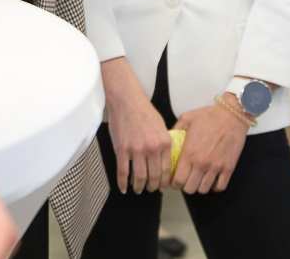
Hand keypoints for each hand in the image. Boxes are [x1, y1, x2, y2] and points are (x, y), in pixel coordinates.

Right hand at [100, 58, 171, 192]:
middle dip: (152, 187)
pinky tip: (123, 187)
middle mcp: (152, 148)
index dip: (164, 182)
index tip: (161, 186)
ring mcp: (136, 150)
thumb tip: (163, 160)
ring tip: (138, 189)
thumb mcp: (161, 126)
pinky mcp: (122, 149)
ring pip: (139, 177)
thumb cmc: (144, 111)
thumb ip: (163, 143)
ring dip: (139, 187)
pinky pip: (123, 171)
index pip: (166, 170)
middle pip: (154, 176)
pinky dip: (123, 183)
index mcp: (164, 142)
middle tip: (149, 189)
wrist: (127, 101)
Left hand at [171, 101, 248, 193]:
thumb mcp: (187, 118)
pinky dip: (215, 186)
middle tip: (186, 180)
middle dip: (186, 186)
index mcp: (189, 153)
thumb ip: (175, 130)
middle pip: (189, 189)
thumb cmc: (210, 115)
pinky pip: (220, 187)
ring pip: (203, 190)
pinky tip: (212, 179)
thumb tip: (168, 138)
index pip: (177, 180)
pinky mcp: (228, 168)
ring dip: (199, 186)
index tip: (175, 180)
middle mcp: (201, 163)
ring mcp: (215, 167)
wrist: (232, 115)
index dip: (174, 183)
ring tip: (199, 179)